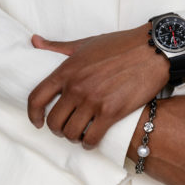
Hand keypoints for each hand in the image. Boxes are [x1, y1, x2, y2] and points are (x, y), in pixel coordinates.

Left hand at [27, 24, 168, 148]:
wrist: (152, 50)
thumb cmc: (120, 45)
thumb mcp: (85, 43)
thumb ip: (58, 47)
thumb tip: (35, 41)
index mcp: (66, 70)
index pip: (37, 98)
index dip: (33, 115)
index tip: (37, 122)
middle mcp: (76, 87)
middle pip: (53, 121)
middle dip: (57, 130)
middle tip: (65, 129)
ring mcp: (93, 101)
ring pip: (71, 133)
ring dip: (73, 137)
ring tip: (80, 135)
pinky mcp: (111, 112)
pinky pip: (92, 138)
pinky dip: (89, 143)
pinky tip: (92, 141)